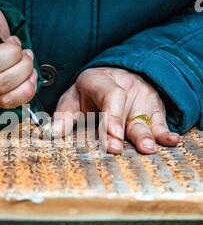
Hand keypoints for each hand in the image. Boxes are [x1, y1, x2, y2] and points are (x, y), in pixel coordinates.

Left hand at [53, 67, 180, 154]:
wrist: (115, 75)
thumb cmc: (89, 92)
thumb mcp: (71, 98)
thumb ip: (63, 116)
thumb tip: (53, 134)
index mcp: (101, 81)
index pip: (110, 96)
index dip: (111, 117)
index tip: (110, 136)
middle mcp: (126, 87)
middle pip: (127, 111)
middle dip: (123, 131)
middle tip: (118, 148)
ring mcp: (142, 97)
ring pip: (144, 119)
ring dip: (146, 135)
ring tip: (147, 149)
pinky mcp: (154, 109)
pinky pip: (160, 121)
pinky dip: (165, 132)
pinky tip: (171, 140)